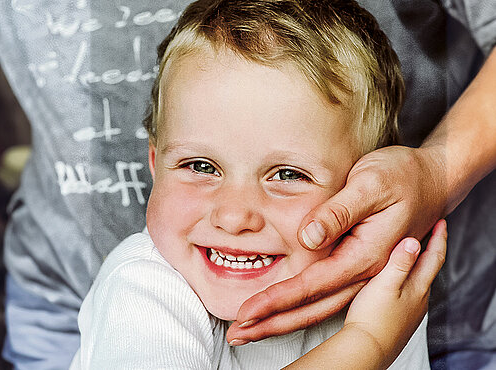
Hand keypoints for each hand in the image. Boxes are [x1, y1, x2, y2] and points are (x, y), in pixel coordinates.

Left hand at [227, 145, 446, 342]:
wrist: (432, 180)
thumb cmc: (402, 177)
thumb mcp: (370, 183)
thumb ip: (339, 211)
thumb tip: (307, 238)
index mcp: (365, 255)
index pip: (312, 286)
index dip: (276, 300)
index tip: (247, 312)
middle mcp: (365, 271)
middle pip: (314, 308)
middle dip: (273, 323)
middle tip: (238, 334)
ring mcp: (364, 272)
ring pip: (321, 307)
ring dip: (284, 321)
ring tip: (252, 329)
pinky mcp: (359, 266)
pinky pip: (328, 295)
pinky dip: (302, 307)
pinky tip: (284, 310)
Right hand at [281, 220, 446, 369]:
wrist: (367, 348)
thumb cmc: (373, 316)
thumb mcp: (385, 283)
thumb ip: (399, 262)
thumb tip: (413, 240)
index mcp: (418, 287)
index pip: (434, 258)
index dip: (438, 239)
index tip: (441, 222)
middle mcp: (419, 299)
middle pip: (429, 269)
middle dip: (430, 250)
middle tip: (429, 233)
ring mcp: (410, 311)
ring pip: (418, 282)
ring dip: (418, 265)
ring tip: (411, 254)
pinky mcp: (400, 320)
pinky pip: (408, 294)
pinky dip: (407, 281)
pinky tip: (396, 283)